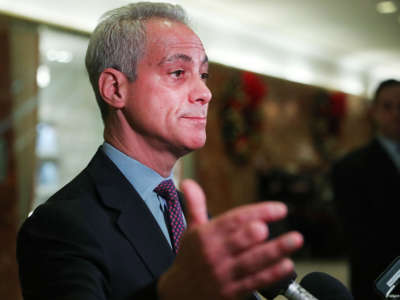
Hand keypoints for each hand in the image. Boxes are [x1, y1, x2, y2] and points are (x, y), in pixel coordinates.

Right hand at [158, 179, 302, 299]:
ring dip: (274, 250)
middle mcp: (215, 253)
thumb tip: (188, 182)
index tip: (279, 209)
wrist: (180, 293)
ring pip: (252, 261)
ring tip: (294, 240)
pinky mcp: (232, 292)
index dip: (257, 212)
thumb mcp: (190, 231)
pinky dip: (271, 274)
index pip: (233, 219)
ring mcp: (224, 274)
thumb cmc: (189, 258)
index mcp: (206, 235)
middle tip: (270, 226)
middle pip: (240, 240)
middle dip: (256, 232)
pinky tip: (286, 265)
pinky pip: (254, 281)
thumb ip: (195, 205)